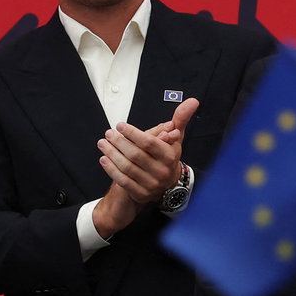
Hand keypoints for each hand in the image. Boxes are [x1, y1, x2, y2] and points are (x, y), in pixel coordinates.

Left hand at [92, 97, 196, 234]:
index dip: (133, 133)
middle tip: (108, 133)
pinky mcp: (140, 193)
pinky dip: (111, 169)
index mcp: (170, 156)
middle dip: (119, 142)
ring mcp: (151, 184)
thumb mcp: (176, 137)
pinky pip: (122, 180)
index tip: (120, 126)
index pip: (149, 143)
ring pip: (127, 167)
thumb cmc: (168, 155)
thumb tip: (192, 101)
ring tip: (103, 143)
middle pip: (135, 155)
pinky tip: (104, 159)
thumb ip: (181, 118)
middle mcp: (162, 172)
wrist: (167, 183)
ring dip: (111, 154)